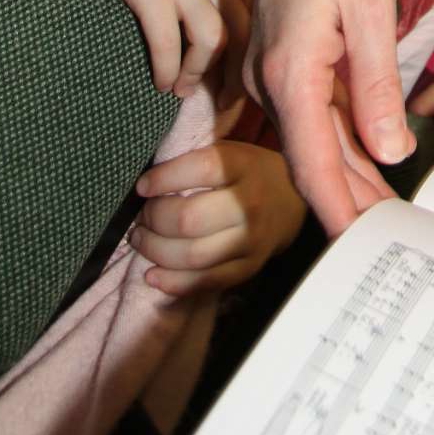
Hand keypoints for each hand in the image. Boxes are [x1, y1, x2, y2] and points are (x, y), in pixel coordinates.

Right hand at [5, 0, 251, 95]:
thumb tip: (225, 33)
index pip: (260, 17)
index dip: (257, 54)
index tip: (247, 81)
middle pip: (244, 34)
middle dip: (236, 76)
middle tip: (223, 101)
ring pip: (212, 41)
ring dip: (198, 73)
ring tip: (182, 90)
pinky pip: (168, 43)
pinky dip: (167, 69)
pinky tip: (160, 81)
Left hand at [132, 141, 306, 295]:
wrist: (293, 200)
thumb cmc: (248, 173)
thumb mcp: (230, 152)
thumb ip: (194, 160)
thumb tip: (145, 181)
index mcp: (244, 166)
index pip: (200, 169)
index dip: (163, 178)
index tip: (143, 186)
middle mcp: (250, 204)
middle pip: (188, 219)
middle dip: (153, 219)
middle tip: (141, 216)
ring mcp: (251, 241)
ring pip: (192, 256)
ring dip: (155, 250)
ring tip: (141, 240)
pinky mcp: (248, 268)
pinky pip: (205, 282)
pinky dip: (172, 282)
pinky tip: (152, 274)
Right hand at [247, 0, 410, 236]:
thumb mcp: (372, 11)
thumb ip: (376, 84)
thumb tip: (387, 151)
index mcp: (290, 74)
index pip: (313, 165)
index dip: (341, 211)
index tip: (365, 247)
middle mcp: (270, 81)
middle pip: (311, 160)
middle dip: (350, 201)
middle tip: (393, 236)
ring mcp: (271, 71)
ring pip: (311, 139)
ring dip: (347, 173)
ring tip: (388, 208)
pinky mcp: (282, 59)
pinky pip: (310, 112)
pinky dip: (339, 139)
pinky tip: (367, 157)